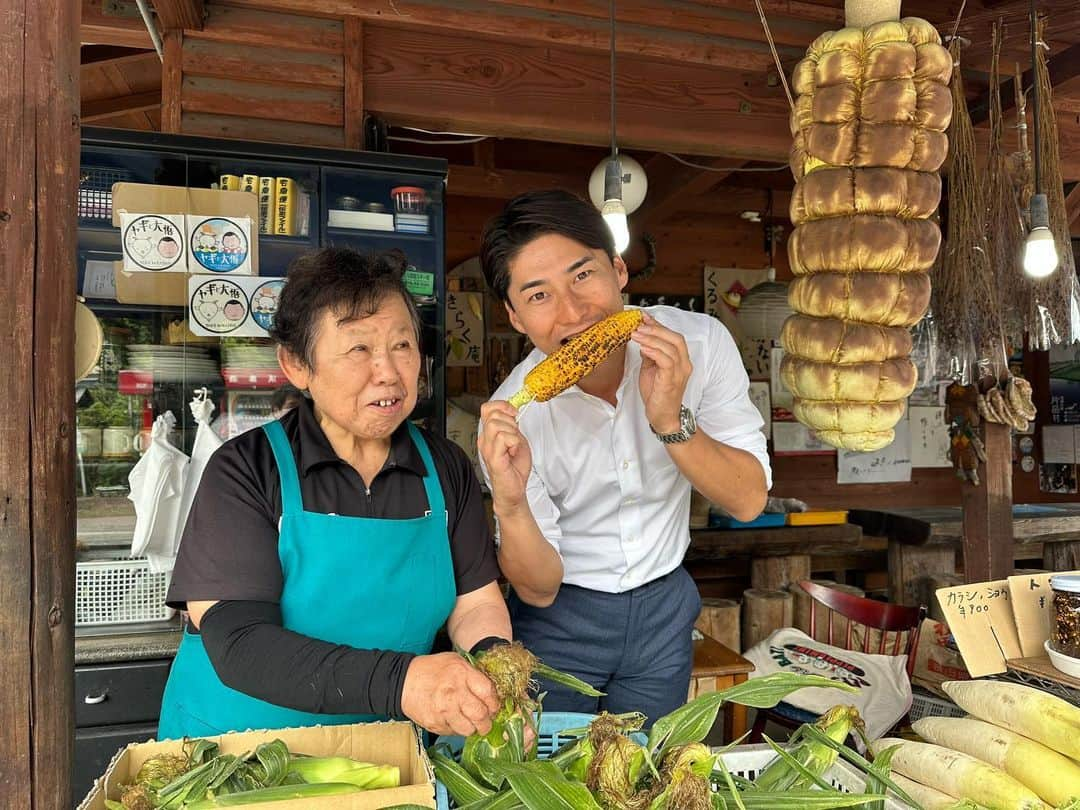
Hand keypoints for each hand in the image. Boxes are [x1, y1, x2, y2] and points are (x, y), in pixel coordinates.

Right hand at [400, 652, 500, 736]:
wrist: (403, 681)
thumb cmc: (431, 670)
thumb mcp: (455, 662)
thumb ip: (473, 674)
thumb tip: (491, 691)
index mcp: (461, 674)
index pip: (488, 693)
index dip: (494, 703)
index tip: (493, 706)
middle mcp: (454, 693)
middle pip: (480, 715)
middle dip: (486, 721)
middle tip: (485, 721)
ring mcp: (443, 711)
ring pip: (468, 729)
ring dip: (472, 728)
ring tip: (469, 722)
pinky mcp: (435, 724)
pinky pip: (453, 733)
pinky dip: (456, 729)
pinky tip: (453, 720)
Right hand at [478, 401, 532, 514]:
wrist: (513, 491)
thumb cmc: (514, 469)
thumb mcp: (517, 440)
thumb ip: (512, 426)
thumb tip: (513, 412)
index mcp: (488, 435)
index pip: (487, 408)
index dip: (502, 406)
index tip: (514, 414)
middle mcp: (485, 441)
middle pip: (492, 414)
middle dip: (510, 421)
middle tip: (515, 436)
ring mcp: (487, 449)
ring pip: (496, 425)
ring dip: (512, 433)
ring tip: (513, 446)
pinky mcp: (493, 458)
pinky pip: (503, 438)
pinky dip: (514, 443)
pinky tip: (513, 453)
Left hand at [632, 313, 691, 433]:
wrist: (663, 417)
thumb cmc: (657, 394)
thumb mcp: (651, 369)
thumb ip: (650, 354)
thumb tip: (642, 338)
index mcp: (681, 360)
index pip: (673, 337)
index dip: (659, 325)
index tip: (643, 316)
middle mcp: (684, 364)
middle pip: (675, 338)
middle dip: (656, 329)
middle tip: (638, 324)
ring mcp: (680, 373)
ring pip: (671, 348)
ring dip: (652, 338)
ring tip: (636, 334)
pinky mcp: (672, 381)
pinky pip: (666, 362)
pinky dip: (654, 352)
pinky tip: (643, 348)